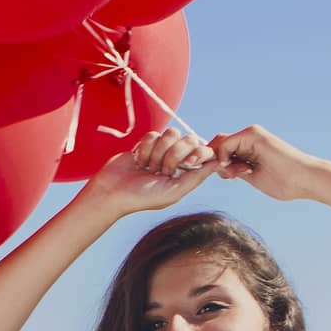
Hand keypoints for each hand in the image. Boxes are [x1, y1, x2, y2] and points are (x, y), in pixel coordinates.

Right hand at [79, 128, 220, 216]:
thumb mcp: (174, 191)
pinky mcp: (146, 144)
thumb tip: (218, 161)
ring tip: (148, 167)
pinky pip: (154, 133)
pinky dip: (145, 147)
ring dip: (158, 151)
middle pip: (188, 139)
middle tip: (161, 171)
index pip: (203, 150)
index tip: (186, 164)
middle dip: (174, 154)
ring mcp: (161, 150)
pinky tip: (139, 161)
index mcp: (187, 172)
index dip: (196, 153)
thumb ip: (197, 177)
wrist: (113, 192)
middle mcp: (177, 160)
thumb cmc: (143, 197)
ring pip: (171, 134)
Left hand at [204, 124, 323, 201]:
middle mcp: (248, 137)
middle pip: (217, 143)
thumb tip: (216, 167)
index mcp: (248, 146)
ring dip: (218, 161)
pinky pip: (226, 143)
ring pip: (220, 143)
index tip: (227, 179)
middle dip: (211, 160)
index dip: (213, 163)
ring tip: (234, 176)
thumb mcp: (251, 175)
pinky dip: (223, 158)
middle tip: (227, 177)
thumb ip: (234, 169)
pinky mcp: (254, 135)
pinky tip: (234, 171)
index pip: (221, 149)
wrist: (304, 180)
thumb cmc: (283, 181)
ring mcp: (251, 134)